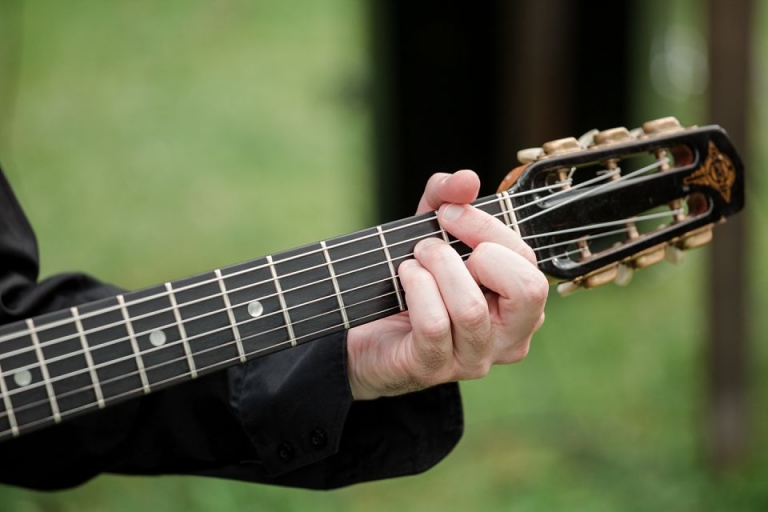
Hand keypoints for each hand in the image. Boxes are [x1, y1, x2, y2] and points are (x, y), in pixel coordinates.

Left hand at [346, 170, 548, 399]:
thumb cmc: (414, 283)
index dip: (487, 227)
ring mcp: (473, 359)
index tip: (449, 212)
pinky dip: (416, 289)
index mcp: (521, 306)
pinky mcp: (433, 368)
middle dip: (478, 248)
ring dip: (438, 267)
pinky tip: (405, 276)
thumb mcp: (431, 232)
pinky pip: (433, 325)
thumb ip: (448, 198)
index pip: (528, 262)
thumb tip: (466, 180)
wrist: (368, 333)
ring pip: (471, 308)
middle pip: (526, 289)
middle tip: (438, 241)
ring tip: (415, 258)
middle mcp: (508, 338)